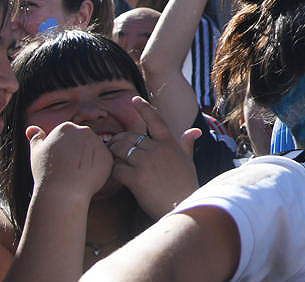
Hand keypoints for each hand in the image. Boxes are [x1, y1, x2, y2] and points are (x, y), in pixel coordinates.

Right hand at [28, 121, 113, 202]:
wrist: (62, 193)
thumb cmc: (46, 174)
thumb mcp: (36, 153)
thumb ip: (36, 138)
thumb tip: (31, 128)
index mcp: (66, 127)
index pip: (69, 137)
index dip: (64, 151)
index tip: (59, 162)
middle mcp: (84, 130)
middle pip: (83, 142)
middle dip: (78, 154)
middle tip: (68, 170)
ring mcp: (98, 143)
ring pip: (94, 152)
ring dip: (89, 161)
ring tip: (77, 175)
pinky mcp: (108, 157)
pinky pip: (103, 163)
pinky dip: (97, 171)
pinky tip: (87, 179)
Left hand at [107, 95, 200, 217]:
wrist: (182, 205)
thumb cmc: (185, 184)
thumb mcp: (188, 161)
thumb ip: (187, 144)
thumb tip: (194, 131)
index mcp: (169, 143)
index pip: (155, 120)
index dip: (144, 109)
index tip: (135, 100)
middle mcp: (157, 149)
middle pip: (130, 137)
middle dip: (118, 140)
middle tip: (111, 144)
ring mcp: (146, 163)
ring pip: (121, 150)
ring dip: (112, 154)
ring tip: (109, 158)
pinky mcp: (136, 178)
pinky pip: (117, 169)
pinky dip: (113, 171)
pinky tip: (113, 175)